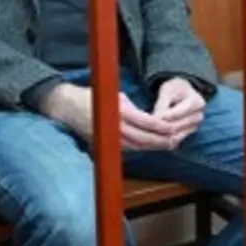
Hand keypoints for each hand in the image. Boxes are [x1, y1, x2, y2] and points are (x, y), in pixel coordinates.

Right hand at [39, 83, 177, 150]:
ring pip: (138, 147)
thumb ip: (133, 108)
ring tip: (169, 145)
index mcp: (120, 113)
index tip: (173, 128)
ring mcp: (111, 138)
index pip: (146, 123)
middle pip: (144, 139)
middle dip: (162, 141)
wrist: (69, 108)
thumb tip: (151, 120)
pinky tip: (152, 147)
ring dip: (154, 147)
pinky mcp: (108, 144)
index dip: (161, 127)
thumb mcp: (117, 97)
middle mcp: (116, 128)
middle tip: (176, 140)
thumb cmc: (95, 97)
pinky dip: (142, 148)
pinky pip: (129, 149)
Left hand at [152, 77, 206, 147]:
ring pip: (174, 137)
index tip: (145, 117)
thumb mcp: (168, 90)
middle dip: (158, 127)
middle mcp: (198, 117)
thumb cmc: (175, 89)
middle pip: (175, 127)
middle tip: (144, 126)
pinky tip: (154, 134)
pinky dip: (163, 140)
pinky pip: (175, 142)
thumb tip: (156, 120)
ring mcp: (195, 127)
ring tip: (148, 130)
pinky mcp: (189, 134)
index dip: (159, 117)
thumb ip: (162, 104)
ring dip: (160, 135)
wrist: (185, 93)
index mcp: (196, 103)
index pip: (174, 115)